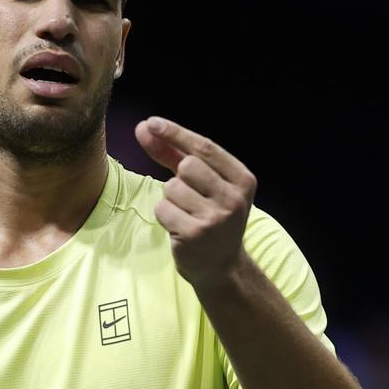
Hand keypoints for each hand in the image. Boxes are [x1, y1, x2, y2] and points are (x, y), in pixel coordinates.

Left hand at [135, 116, 257, 288]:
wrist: (221, 266)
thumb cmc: (210, 215)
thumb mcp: (203, 183)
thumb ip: (174, 153)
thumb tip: (145, 127)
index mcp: (243, 180)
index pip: (205, 148)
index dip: (176, 133)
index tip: (152, 122)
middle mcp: (234, 198)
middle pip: (188, 165)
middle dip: (179, 177)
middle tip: (191, 196)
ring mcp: (215, 218)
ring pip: (172, 187)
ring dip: (171, 199)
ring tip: (187, 214)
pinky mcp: (194, 234)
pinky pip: (162, 208)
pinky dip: (164, 215)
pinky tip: (180, 226)